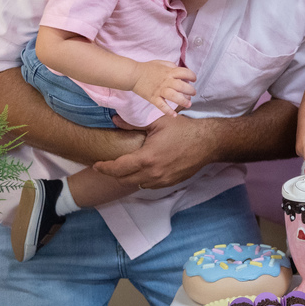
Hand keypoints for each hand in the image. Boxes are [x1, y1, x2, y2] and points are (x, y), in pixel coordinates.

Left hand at [94, 113, 215, 188]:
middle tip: (108, 166)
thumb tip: (114, 120)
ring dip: (129, 178)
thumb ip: (133, 124)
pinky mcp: (171, 182)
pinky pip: (150, 185)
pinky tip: (144, 170)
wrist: (208, 142)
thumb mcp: (158, 122)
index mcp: (147, 158)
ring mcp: (163, 180)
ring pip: (137, 184)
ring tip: (125, 168)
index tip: (96, 165)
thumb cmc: (184, 129)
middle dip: (114, 174)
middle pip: (124, 180)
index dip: (104, 168)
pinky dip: (143, 179)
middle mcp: (153, 173)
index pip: (118, 168)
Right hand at [130, 60, 196, 115]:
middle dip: (190, 91)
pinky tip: (174, 115)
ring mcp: (159, 90)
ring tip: (188, 104)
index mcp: (169, 72)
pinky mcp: (153, 98)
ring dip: (183, 101)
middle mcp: (166, 81)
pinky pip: (161, 106)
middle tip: (193, 94)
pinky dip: (168, 111)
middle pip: (181, 86)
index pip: (185, 73)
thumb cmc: (147, 68)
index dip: (192, 76)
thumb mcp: (161, 63)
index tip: (193, 79)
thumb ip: (172, 66)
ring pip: (174, 96)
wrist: (133, 74)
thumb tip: (181, 71)